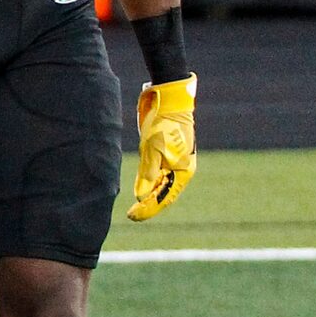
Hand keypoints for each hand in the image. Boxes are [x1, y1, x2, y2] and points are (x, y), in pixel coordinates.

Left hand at [127, 75, 197, 221]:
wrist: (168, 100)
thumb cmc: (164, 124)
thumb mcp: (153, 149)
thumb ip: (149, 172)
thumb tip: (142, 195)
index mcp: (183, 170)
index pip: (165, 197)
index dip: (150, 208)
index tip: (134, 216)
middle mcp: (180, 168)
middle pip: (164, 193)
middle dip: (149, 205)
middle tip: (132, 216)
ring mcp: (173, 160)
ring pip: (160, 184)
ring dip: (149, 196)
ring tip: (136, 208)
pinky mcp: (164, 152)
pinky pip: (157, 174)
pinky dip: (149, 183)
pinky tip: (142, 190)